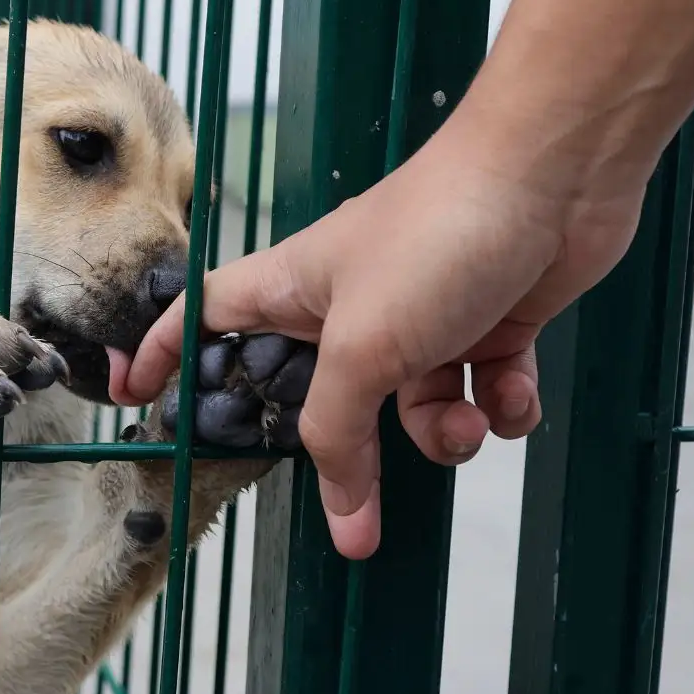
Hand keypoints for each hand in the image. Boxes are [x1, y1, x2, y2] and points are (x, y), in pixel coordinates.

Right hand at [107, 116, 646, 559]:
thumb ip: (337, 433)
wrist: (556, 176)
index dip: (165, 357)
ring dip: (441, 432)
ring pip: (410, 408)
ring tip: (466, 418)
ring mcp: (420, 316)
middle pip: (318, 397)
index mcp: (292, 290)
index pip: (202, 321)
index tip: (137, 399)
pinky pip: (477, 392)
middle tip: (359, 506)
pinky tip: (509, 393)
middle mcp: (349, 306)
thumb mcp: (363, 347)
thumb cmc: (437, 234)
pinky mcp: (483, 325)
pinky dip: (498, 404)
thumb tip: (341, 518)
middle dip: (346, 450)